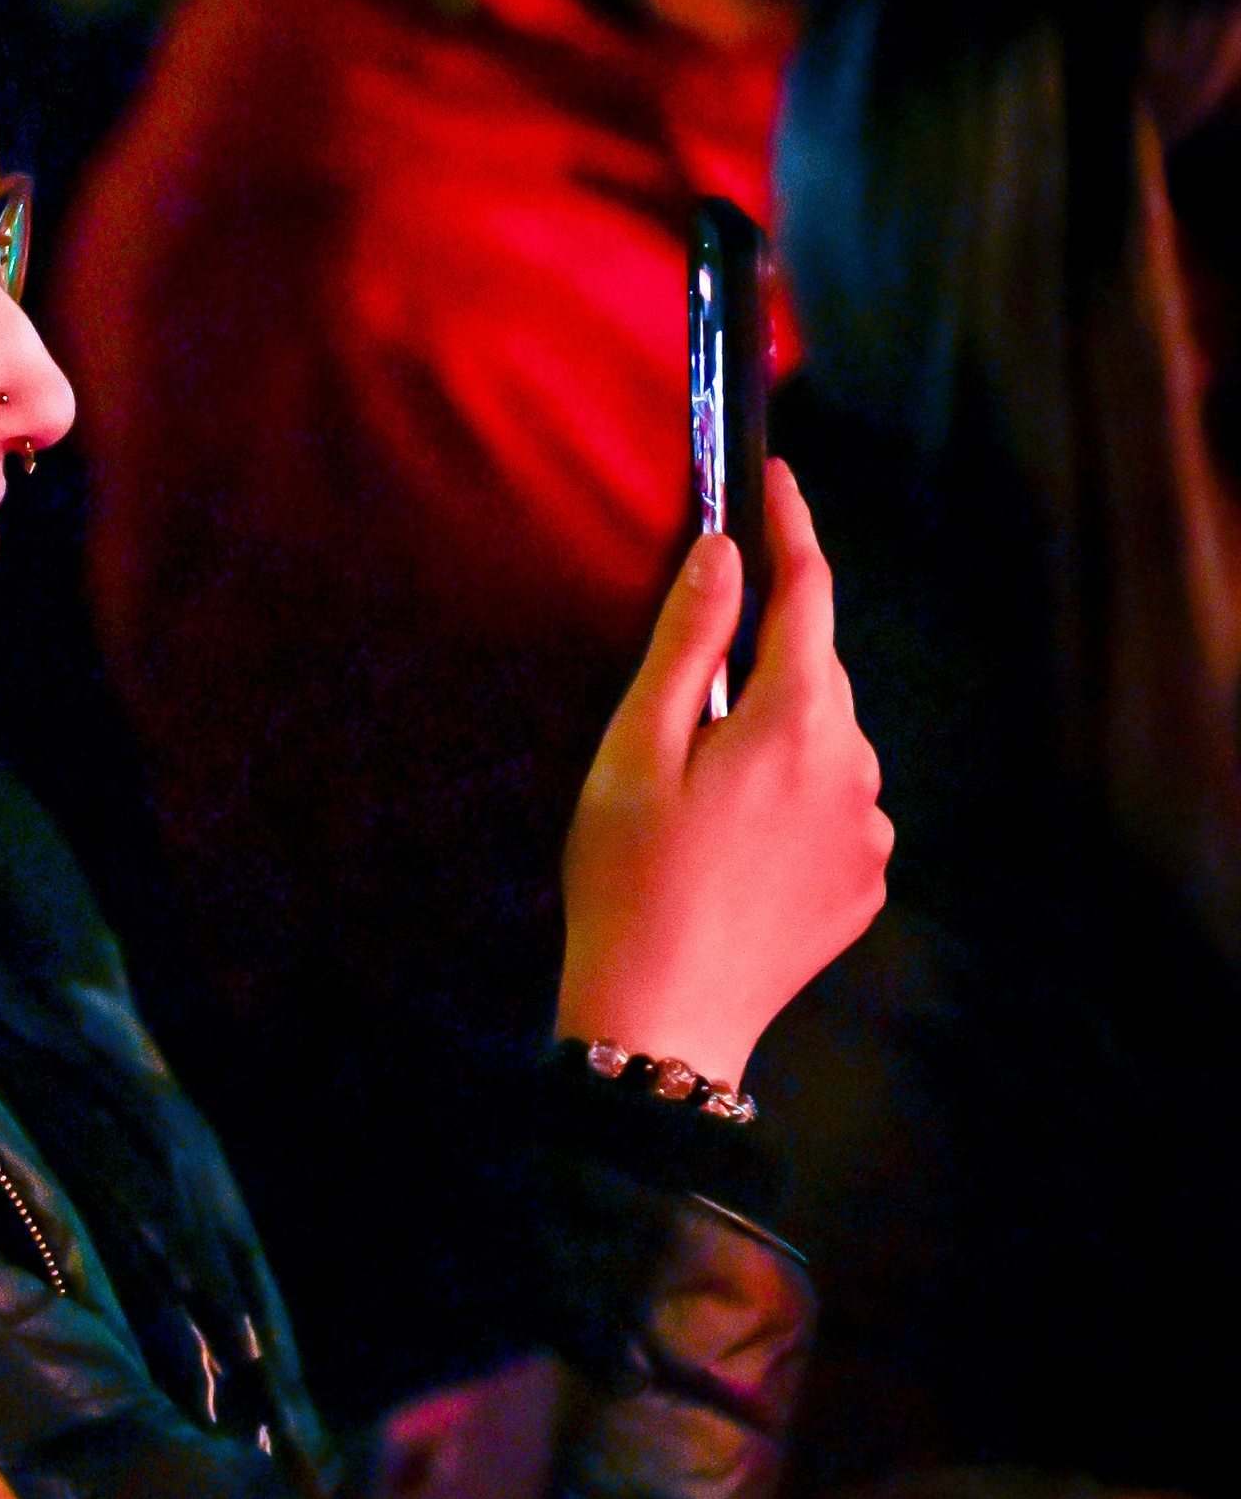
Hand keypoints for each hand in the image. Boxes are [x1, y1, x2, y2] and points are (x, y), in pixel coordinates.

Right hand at [557, 458, 891, 1088]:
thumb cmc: (628, 880)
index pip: (809, 592)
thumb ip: (687, 641)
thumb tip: (724, 553)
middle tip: (684, 705)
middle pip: (817, 672)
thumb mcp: (634, 749)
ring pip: (828, 741)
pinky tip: (736, 844)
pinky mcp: (867, 880)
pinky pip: (836, 806)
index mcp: (796, 719)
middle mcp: (856, 764)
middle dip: (763, 661)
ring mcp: (870, 827)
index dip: (791, 526)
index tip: (776, 478)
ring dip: (777, 737)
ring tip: (701, 798)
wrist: (661, 1019)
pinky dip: (794, 800)